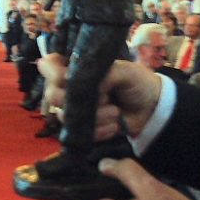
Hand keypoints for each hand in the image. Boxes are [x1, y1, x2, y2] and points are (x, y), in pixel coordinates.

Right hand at [38, 55, 162, 139]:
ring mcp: (75, 110)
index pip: (48, 65)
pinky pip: (80, 133)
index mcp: (77, 67)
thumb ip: (103, 74)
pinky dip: (100, 130)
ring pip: (67, 116)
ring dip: (95, 115)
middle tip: (103, 97)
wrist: (151, 109)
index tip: (68, 77)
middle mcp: (70, 88)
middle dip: (77, 98)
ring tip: (116, 111)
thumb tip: (84, 87)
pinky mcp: (83, 129)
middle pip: (52, 95)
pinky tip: (115, 125)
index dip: (53, 72)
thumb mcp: (124, 71)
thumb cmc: (137, 82)